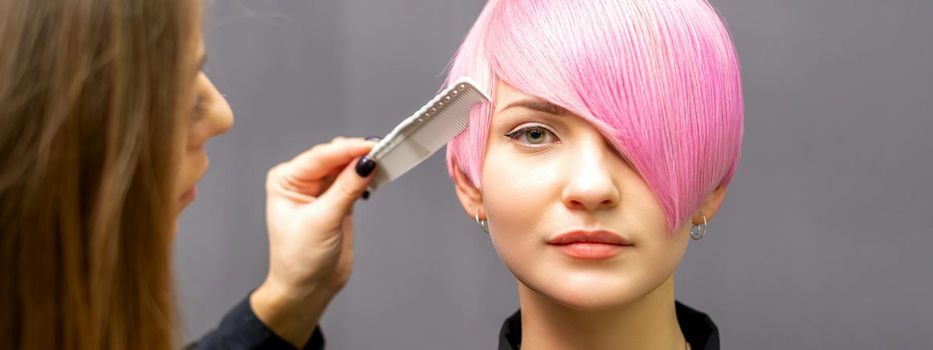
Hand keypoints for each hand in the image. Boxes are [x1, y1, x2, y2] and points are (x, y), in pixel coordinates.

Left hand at [250, 137, 376, 346]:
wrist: (307, 289)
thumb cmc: (299, 260)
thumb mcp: (323, 221)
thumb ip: (346, 189)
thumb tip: (365, 163)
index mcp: (287, 180)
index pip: (320, 157)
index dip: (347, 150)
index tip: (371, 147)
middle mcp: (302, 181)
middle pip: (334, 158)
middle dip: (357, 155)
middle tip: (382, 153)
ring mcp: (321, 191)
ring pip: (346, 167)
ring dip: (364, 166)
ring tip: (383, 163)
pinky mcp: (338, 201)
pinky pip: (355, 181)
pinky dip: (366, 178)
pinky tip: (376, 177)